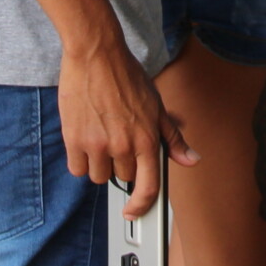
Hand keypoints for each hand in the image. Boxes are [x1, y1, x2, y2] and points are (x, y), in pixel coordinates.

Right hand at [59, 40, 198, 216]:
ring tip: (101, 137)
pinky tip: (84, 139)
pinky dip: (80, 160)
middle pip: (122, 177)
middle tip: (118, 141)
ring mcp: (98, 144)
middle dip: (121, 165)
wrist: (96, 54)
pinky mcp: (74, 139)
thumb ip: (172, 138)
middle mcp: (123, 146)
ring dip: (99, 164)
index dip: (143, 205)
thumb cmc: (127, 76)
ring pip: (98, 176)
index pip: (149, 187)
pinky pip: (77, 168)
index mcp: (147, 139)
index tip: (135, 212)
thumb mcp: (157, 106)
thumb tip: (191, 160)